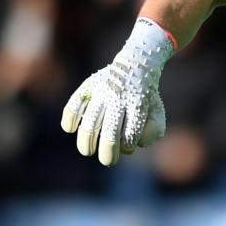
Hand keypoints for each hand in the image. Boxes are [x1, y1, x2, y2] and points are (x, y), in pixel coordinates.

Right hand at [62, 17, 174, 165]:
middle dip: (108, 153)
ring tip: (87, 151)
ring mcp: (101, 92)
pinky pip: (74, 104)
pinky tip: (69, 129)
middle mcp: (118, 98)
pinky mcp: (88, 86)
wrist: (135, 64)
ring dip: (86, 142)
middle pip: (110, 133)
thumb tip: (134, 146)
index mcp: (137, 105)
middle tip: (108, 161)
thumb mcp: (157, 111)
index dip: (127, 146)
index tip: (127, 146)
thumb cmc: (145, 96)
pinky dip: (69, 118)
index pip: (129, 135)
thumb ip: (153, 131)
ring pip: (90, 123)